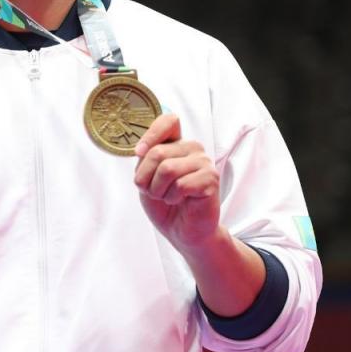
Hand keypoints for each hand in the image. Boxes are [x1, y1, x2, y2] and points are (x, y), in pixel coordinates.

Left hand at [133, 114, 220, 252]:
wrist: (181, 230)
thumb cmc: (164, 203)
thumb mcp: (146, 176)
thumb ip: (145, 158)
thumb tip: (142, 148)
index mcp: (176, 143)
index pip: (169, 121)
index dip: (150, 134)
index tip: (139, 152)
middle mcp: (192, 148)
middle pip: (157, 152)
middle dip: (145, 177)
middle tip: (153, 191)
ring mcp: (204, 163)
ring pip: (167, 168)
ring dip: (157, 189)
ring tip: (166, 197)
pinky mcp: (211, 179)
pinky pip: (180, 184)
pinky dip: (171, 197)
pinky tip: (179, 201)